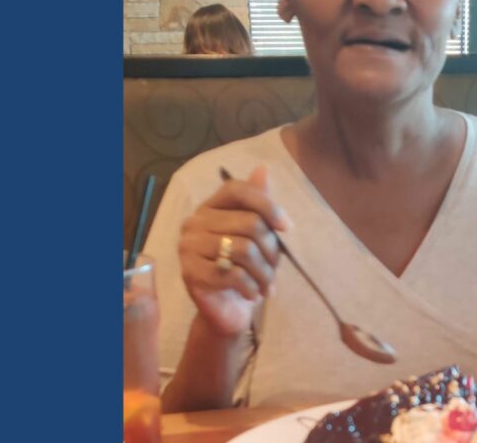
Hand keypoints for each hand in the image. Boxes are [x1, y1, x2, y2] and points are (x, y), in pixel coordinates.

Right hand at [178, 166, 290, 335]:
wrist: (225, 309)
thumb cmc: (242, 269)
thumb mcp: (257, 236)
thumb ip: (258, 204)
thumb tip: (263, 168)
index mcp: (210, 207)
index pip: (237, 190)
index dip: (267, 204)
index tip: (287, 227)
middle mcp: (194, 222)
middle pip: (248, 223)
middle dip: (271, 250)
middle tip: (274, 270)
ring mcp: (188, 247)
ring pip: (244, 250)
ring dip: (264, 273)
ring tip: (267, 286)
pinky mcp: (190, 273)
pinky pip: (232, 274)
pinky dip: (251, 287)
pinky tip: (253, 294)